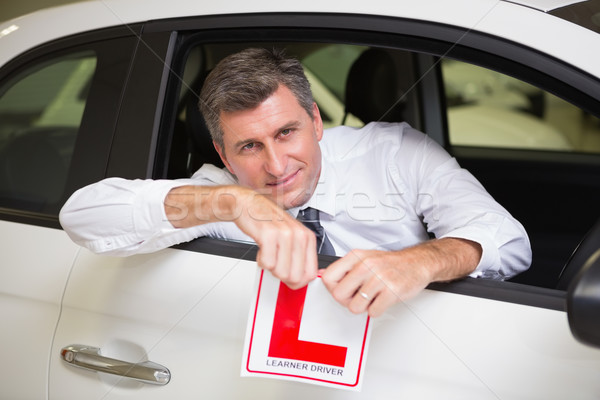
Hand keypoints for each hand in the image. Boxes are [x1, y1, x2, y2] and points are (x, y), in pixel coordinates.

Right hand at [166, 185, 318, 288]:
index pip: (310, 273)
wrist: (248, 204)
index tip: (289, 279)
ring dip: (270, 267)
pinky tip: (261, 248)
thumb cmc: (268, 221)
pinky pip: (267, 263)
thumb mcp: (290, 236)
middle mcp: (299, 235)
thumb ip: (298, 256)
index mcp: (307, 237)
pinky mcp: (268, 234)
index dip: (298, 282)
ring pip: (281, 272)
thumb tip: (300, 279)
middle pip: (295, 277)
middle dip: (282, 276)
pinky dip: (261, 261)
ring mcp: (285, 234)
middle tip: (275, 264)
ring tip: (268, 253)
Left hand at [321, 238, 480, 316]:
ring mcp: (379, 278)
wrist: (417, 263)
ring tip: (372, 297)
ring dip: (363, 307)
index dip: (332, 289)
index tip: (341, 290)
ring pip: (355, 306)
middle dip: (346, 301)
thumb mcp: (365, 257)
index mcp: (356, 256)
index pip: (328, 277)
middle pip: (339, 295)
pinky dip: (376, 310)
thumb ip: (345, 268)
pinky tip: (382, 300)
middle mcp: (366, 265)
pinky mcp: (392, 291)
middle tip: (357, 297)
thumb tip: (323, 276)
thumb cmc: (390, 263)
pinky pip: (373, 311)